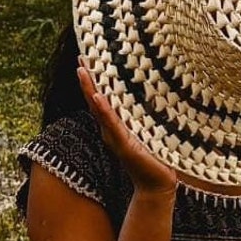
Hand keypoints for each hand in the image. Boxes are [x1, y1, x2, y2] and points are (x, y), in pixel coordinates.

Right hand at [77, 61, 177, 197]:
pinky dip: (103, 111)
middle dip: (87, 79)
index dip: (94, 79)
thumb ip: (149, 114)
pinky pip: (112, 125)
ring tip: (82, 70)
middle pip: (95, 100)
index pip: (102, 98)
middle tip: (81, 56)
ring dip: (90, 89)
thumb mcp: (151, 130)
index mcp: (117, 125)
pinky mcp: (124, 146)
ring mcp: (115, 138)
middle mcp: (112, 130)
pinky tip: (97, 97)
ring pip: (99, 109)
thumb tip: (159, 90)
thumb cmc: (157, 157)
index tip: (87, 58)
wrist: (158, 185)